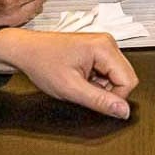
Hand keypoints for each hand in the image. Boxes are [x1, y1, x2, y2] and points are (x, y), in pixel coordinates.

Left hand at [0, 28, 137, 118]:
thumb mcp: (70, 89)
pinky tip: (79, 77)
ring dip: (100, 86)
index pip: (129, 81)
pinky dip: (95, 80)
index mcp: (104, 48)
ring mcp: (103, 45)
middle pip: (125, 77)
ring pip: (116, 76)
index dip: (114, 98)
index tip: (94, 100)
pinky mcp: (97, 50)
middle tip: (83, 90)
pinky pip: (107, 72)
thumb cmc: (42, 63)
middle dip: (107, 91)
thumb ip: (100, 101)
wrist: (26, 51)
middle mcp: (107, 43)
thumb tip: (123, 111)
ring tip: (78, 82)